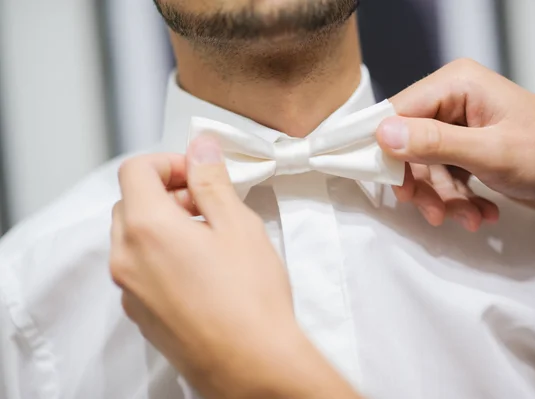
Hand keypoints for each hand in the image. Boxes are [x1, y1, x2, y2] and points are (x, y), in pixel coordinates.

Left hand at [110, 137, 360, 398]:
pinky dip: (161, 256)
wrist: (252, 365)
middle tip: (207, 204)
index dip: (167, 162)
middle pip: (130, 203)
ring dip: (163, 225)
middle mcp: (127, 258)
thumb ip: (211, 180)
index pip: (134, 170)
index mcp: (147, 228)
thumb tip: (200, 148)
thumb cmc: (250, 298)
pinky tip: (201, 271)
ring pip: (134, 238)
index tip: (196, 173)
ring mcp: (130, 290)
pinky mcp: (141, 314)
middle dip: (166, 193)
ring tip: (208, 238)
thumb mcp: (237, 224)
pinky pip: (140, 269)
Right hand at [377, 59, 534, 230]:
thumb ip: (435, 143)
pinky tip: (481, 213)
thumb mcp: (490, 151)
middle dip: (423, 184)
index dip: (386, 147)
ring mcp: (459, 126)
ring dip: (444, 199)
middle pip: (409, 144)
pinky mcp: (465, 148)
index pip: (399, 111)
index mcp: (456, 85)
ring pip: (426, 167)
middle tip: (432, 212)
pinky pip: (444, 176)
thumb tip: (383, 135)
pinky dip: (458, 199)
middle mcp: (453, 101)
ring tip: (469, 219)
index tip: (387, 181)